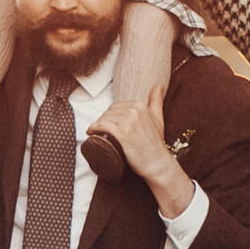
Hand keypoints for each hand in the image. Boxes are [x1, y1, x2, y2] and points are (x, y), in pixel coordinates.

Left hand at [92, 96, 194, 215]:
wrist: (157, 163)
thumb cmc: (156, 143)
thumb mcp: (159, 119)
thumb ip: (157, 101)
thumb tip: (158, 85)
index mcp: (141, 105)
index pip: (117, 106)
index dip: (110, 115)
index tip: (107, 123)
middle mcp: (135, 111)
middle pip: (110, 112)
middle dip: (103, 120)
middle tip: (100, 130)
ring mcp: (128, 122)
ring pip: (105, 118)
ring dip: (97, 125)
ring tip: (95, 132)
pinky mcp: (122, 134)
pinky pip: (102, 126)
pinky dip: (94, 128)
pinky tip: (91, 132)